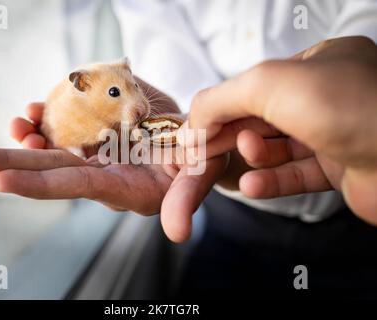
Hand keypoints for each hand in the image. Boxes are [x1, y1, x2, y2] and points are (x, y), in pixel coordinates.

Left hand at [0, 102, 226, 242]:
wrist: (199, 141)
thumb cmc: (202, 160)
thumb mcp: (200, 176)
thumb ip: (187, 201)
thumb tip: (177, 233)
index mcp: (124, 187)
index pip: (77, 186)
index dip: (42, 186)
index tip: (4, 183)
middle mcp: (103, 173)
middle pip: (50, 170)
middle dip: (8, 165)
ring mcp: (99, 153)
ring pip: (53, 150)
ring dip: (24, 140)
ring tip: (12, 124)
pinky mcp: (100, 133)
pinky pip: (67, 127)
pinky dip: (46, 120)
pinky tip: (33, 113)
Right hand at [181, 36, 376, 223]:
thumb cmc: (353, 109)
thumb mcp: (270, 84)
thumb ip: (223, 97)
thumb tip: (194, 118)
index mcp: (317, 64)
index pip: (254, 86)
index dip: (221, 108)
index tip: (196, 130)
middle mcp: (327, 97)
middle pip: (262, 118)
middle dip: (232, 134)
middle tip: (203, 152)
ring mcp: (335, 133)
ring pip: (277, 148)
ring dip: (254, 157)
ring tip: (248, 158)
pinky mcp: (340, 169)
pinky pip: (295, 175)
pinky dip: (269, 181)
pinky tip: (252, 185)